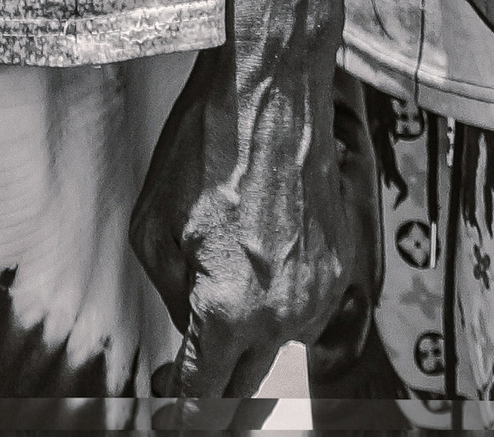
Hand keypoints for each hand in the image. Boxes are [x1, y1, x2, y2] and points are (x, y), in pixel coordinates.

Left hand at [131, 35, 351, 412]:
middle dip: (213, 394)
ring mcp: (318, 292)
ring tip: (218, 300)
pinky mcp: (339, 265)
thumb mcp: (154, 230)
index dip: (182, 417)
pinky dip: (275, 301)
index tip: (168, 418)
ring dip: (246, 342)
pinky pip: (302, 305)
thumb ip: (173, 300)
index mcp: (231, 312)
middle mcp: (283, 314)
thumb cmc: (207, 148)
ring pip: (277, 345)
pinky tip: (254, 261)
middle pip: (246, 388)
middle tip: (183, 380)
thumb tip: (191, 331)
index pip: (205, 398)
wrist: (274, 90)